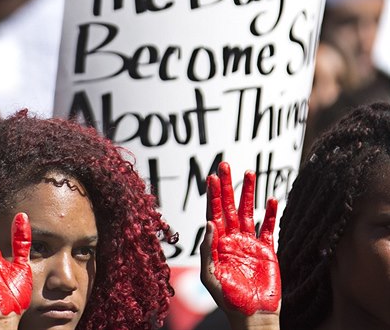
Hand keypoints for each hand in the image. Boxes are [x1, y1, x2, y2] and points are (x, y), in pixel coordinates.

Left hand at [200, 162, 280, 324]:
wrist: (252, 315)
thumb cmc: (228, 299)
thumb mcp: (210, 275)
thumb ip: (208, 248)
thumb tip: (209, 222)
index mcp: (217, 244)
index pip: (214, 213)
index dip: (213, 195)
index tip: (212, 177)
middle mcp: (232, 239)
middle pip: (230, 206)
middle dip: (228, 186)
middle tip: (225, 165)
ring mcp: (250, 243)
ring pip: (249, 211)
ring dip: (249, 193)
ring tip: (250, 172)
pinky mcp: (267, 250)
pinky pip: (269, 227)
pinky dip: (271, 213)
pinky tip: (271, 199)